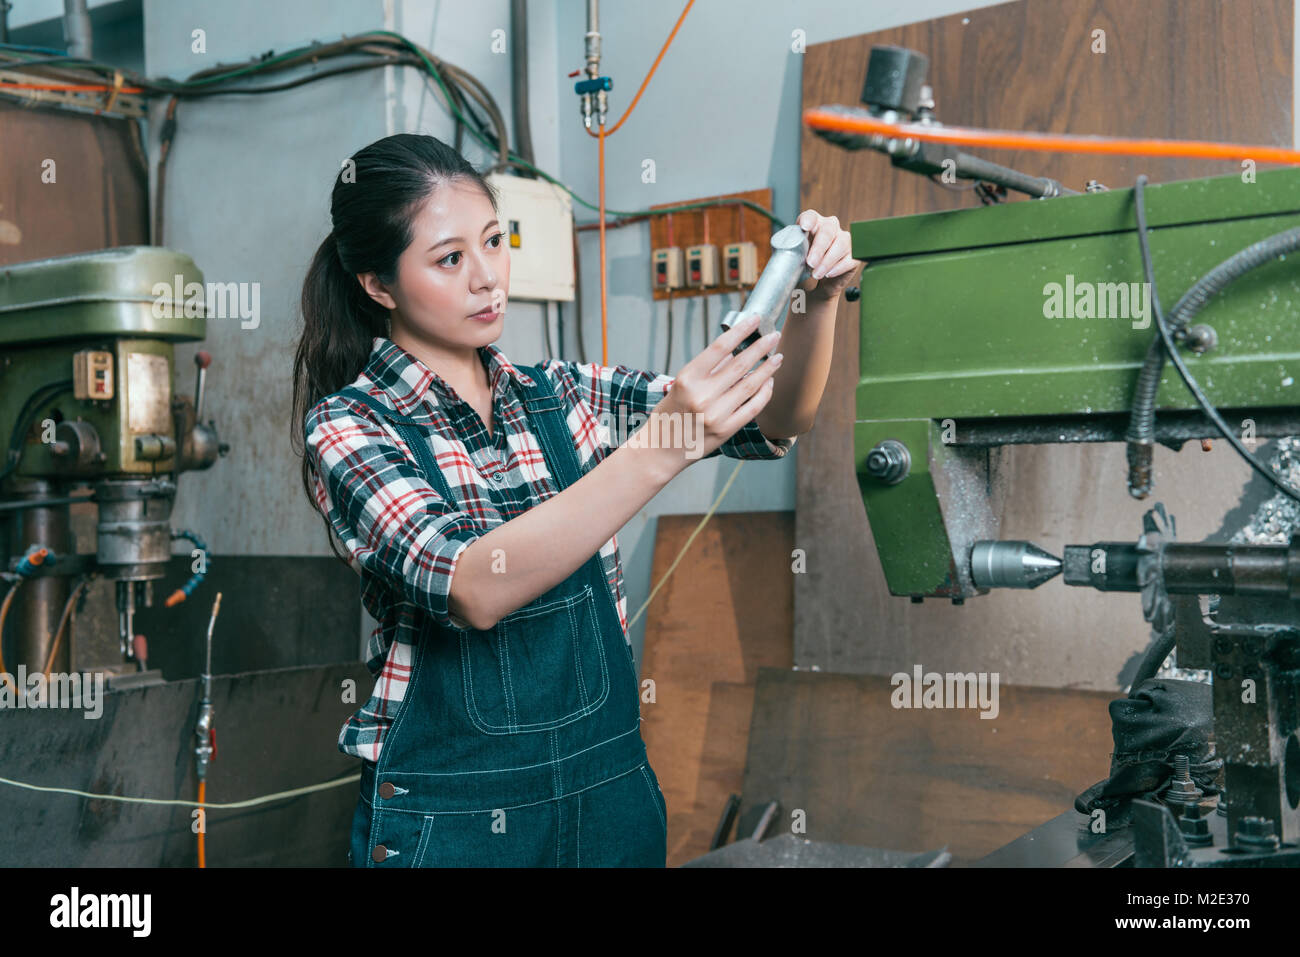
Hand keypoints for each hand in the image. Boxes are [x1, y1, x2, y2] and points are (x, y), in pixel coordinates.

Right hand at [643, 314, 782, 473]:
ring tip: (777, 357)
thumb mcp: (679, 386)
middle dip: (760, 347)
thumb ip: (707, 370)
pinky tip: (769, 383)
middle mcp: (702, 395)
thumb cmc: (668, 414)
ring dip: (767, 369)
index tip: (755, 319)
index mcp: (687, 379)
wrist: (660, 450)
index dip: (741, 331)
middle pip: (740, 365)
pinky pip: (753, 407)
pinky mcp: (726, 430)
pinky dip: (764, 393)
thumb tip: (735, 351)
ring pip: (750, 385)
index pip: (720, 347)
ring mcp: (715, 414)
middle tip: (773, 336)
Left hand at [795, 208, 861, 302]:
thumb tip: (782, 263)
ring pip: (840, 243)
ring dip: (827, 260)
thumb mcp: (791, 262)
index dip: (808, 220)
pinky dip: (839, 267)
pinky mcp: (853, 253)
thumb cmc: (801, 269)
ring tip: (816, 274)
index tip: (805, 227)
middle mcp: (829, 227)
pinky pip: (850, 257)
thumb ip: (787, 257)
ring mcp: (843, 238)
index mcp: (811, 224)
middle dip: (819, 248)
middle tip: (810, 263)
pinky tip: (829, 274)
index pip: (810, 216)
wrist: (816, 284)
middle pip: (827, 230)